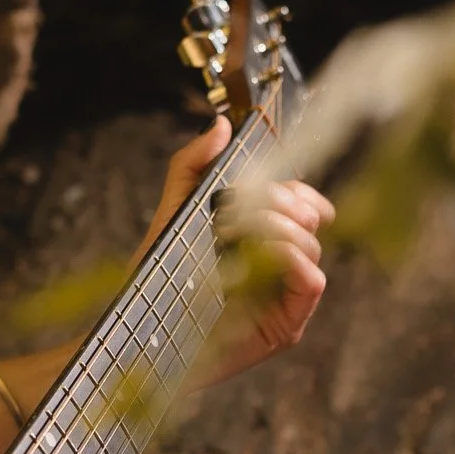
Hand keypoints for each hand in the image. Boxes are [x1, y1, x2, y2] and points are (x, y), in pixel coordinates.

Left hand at [139, 117, 333, 387]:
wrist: (141, 327)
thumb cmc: (157, 276)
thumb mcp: (174, 207)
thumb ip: (194, 163)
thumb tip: (222, 126)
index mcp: (262, 240)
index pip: (302, 206)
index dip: (297, 189)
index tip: (273, 184)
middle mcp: (279, 268)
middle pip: (310, 222)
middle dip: (283, 203)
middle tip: (243, 205)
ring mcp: (285, 298)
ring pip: (313, 247)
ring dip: (281, 227)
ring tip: (235, 230)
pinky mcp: (286, 326)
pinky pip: (313, 282)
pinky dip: (294, 257)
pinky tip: (265, 248)